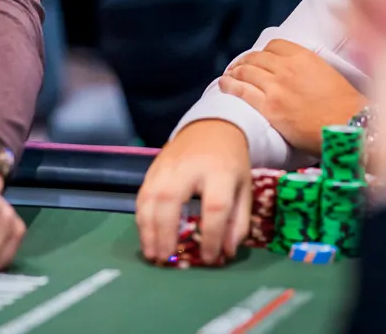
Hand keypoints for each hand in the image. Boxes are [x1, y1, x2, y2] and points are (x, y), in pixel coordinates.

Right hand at [136, 119, 250, 265]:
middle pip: (170, 200)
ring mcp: (166, 165)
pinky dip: (141, 218)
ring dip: (147, 228)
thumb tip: (225, 253)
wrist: (212, 126)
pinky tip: (146, 236)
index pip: (214, 206)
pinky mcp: (153, 168)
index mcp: (219, 171)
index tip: (208, 258)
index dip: (210, 235)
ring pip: (149, 197)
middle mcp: (188, 167)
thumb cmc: (230, 162)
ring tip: (152, 254)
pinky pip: (142, 195)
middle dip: (166, 232)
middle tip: (166, 259)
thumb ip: (238, 221)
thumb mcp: (244, 189)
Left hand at [218, 40, 364, 152]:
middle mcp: (287, 67)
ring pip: (245, 71)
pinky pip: (242, 91)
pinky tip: (224, 84)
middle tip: (238, 68)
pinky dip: (230, 85)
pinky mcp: (269, 107)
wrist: (349, 126)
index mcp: (304, 57)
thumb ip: (308, 67)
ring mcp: (276, 87)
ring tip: (229, 76)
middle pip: (256, 57)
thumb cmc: (346, 105)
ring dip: (234, 72)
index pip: (274, 45)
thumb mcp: (328, 74)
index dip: (263, 52)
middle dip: (245, 61)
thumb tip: (296, 70)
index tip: (259, 58)